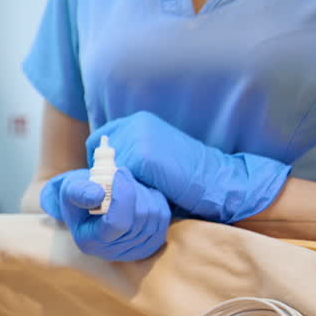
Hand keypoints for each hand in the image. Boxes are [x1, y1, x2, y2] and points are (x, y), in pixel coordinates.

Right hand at [41, 167, 170, 260]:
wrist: (89, 205)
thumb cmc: (79, 195)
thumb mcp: (70, 189)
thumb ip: (79, 191)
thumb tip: (98, 195)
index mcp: (89, 242)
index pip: (117, 223)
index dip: (123, 195)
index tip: (119, 173)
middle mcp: (112, 252)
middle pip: (139, 218)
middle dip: (134, 190)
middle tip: (123, 174)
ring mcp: (133, 251)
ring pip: (154, 217)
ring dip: (144, 193)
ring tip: (129, 183)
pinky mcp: (150, 245)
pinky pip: (164, 218)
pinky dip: (156, 200)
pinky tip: (140, 193)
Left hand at [87, 111, 289, 222]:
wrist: (216, 181)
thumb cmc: (182, 176)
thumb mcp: (152, 158)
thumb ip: (128, 155)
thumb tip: (100, 171)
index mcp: (137, 121)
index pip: (99, 143)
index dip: (103, 165)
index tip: (115, 181)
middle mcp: (135, 123)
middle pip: (100, 156)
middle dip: (106, 176)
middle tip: (125, 190)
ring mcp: (139, 137)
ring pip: (109, 169)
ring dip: (118, 185)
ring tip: (142, 192)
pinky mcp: (143, 156)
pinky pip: (122, 179)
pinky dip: (131, 191)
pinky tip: (149, 194)